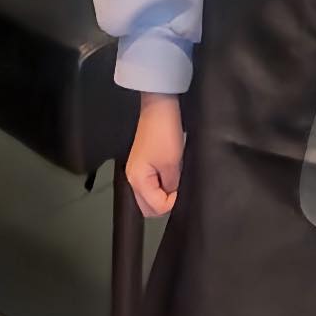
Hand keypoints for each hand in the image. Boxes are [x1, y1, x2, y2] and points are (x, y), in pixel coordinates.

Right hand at [126, 93, 184, 216]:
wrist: (159, 108)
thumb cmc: (163, 132)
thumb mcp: (172, 163)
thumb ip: (172, 185)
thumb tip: (174, 197)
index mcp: (137, 180)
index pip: (156, 207)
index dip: (172, 202)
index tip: (182, 190)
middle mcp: (133, 179)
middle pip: (149, 207)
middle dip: (165, 202)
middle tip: (179, 187)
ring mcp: (137, 171)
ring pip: (150, 196)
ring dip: (164, 192)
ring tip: (176, 177)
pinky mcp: (143, 164)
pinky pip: (152, 183)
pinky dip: (162, 183)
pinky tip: (172, 172)